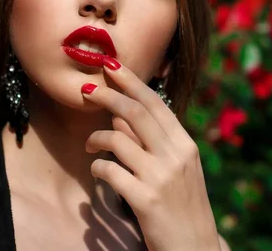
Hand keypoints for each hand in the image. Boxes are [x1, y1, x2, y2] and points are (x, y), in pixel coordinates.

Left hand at [81, 60, 220, 250]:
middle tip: (86, 90)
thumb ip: (153, 142)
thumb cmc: (183, 207)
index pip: (154, 102)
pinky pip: (110, 171)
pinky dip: (98, 166)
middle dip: (106, 95)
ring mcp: (161, 177)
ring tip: (90, 145)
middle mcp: (175, 155)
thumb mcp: (177, 169)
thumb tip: (121, 118)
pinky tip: (98, 170)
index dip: (130, 81)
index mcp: (184, 144)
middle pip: (134, 112)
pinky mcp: (145, 200)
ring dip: (96, 137)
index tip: (110, 65)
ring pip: (117, 138)